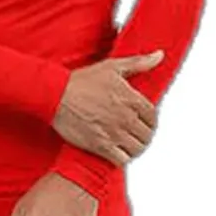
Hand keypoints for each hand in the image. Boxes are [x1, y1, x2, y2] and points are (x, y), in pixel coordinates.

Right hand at [52, 50, 163, 166]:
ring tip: (128, 145)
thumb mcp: (112, 66)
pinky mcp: (101, 146)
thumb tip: (159, 55)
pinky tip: (116, 153)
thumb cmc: (81, 81)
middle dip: (143, 135)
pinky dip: (122, 158)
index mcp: (131, 99)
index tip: (144, 122)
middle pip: (147, 135)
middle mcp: (126, 117)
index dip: (151, 121)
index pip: (153, 117)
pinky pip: (122, 160)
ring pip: (137, 149)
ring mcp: (114, 133)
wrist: (56, 95)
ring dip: (135, 148)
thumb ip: (139, 63)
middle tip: (136, 135)